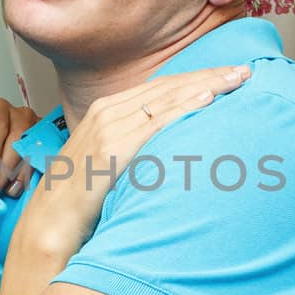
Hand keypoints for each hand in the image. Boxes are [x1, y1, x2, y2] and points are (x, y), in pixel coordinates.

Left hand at [0, 97, 38, 195]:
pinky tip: (25, 187)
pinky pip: (47, 158)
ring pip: (34, 149)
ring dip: (20, 174)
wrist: (1, 152)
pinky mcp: (52, 142)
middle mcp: (20, 115)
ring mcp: (39, 128)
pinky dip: (36, 175)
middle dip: (4, 166)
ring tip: (8, 191)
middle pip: (17, 137)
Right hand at [15, 65, 249, 256]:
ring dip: (207, 86)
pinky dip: (185, 108)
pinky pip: (157, 123)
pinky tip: (209, 99)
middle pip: (169, 86)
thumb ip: (133, 144)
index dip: (196, 78)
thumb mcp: (108, 161)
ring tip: (237, 80)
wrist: (49, 222)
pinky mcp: (112, 148)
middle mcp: (106, 111)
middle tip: (244, 71)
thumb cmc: (80, 198)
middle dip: (209, 76)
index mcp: (105, 110)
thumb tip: (168, 146)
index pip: (161, 87)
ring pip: (168, 99)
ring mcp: (108, 127)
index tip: (227, 75)